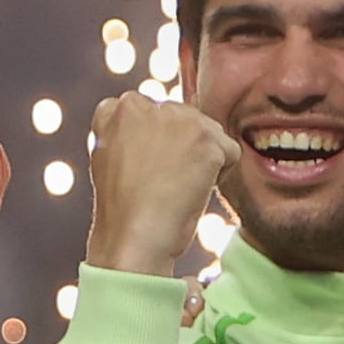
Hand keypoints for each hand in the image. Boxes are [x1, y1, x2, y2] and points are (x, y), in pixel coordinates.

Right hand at [84, 94, 236, 276]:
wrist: (132, 239)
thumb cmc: (124, 211)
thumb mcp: (112, 158)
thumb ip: (132, 134)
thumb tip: (164, 130)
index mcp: (118, 108)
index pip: (157, 114)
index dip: (160, 146)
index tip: (148, 172)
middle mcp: (145, 104)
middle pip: (187, 120)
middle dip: (185, 149)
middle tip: (165, 184)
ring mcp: (176, 118)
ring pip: (210, 134)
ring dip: (203, 161)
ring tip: (176, 187)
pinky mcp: (204, 138)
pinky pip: (231, 152)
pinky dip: (221, 175)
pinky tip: (194, 191)